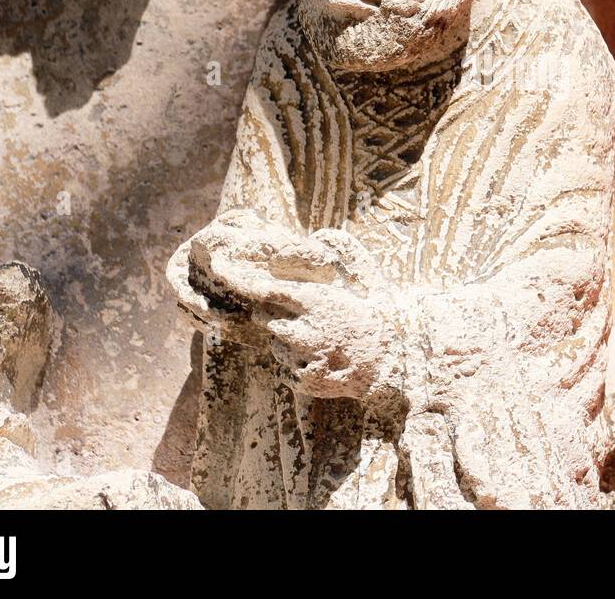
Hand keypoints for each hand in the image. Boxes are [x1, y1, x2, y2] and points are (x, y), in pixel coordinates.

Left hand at [178, 210, 401, 398]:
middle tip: (301, 317)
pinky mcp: (304, 380)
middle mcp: (305, 328)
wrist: (394, 364)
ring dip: (289, 342)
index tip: (220, 268)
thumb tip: (320, 234)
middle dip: (276, 316)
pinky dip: (299, 364)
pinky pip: (288, 369)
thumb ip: (346, 250)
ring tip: (321, 342)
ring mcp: (303, 357)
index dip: (242, 279)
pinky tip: (325, 361)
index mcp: (317, 301)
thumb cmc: (381, 317)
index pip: (269, 289)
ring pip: (277, 345)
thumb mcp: (370, 277)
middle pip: (268, 319)